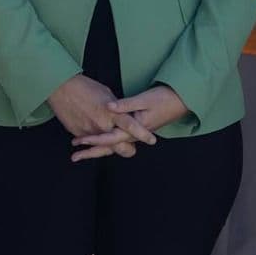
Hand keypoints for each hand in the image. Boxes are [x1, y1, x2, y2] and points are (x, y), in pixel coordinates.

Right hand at [48, 75, 155, 161]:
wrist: (62, 88)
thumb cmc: (85, 87)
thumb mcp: (107, 93)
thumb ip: (116, 108)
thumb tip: (122, 114)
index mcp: (111, 113)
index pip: (131, 126)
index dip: (142, 134)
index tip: (152, 140)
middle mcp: (102, 125)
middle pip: (120, 147)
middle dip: (128, 150)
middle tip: (132, 148)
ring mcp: (90, 132)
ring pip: (105, 149)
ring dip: (111, 148)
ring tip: (115, 146)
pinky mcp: (79, 135)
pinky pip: (91, 145)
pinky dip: (95, 145)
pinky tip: (96, 142)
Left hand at [69, 84, 186, 161]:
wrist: (182, 101)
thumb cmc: (164, 99)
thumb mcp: (144, 99)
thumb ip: (126, 105)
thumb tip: (109, 107)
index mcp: (135, 128)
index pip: (111, 138)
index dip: (94, 139)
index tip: (79, 141)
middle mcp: (134, 135)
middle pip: (110, 147)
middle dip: (91, 152)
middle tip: (74, 156)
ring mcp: (136, 134)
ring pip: (113, 145)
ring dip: (97, 149)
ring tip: (80, 152)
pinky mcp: (137, 129)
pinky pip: (119, 139)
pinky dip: (106, 142)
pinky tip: (97, 140)